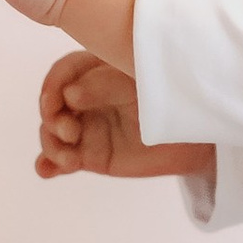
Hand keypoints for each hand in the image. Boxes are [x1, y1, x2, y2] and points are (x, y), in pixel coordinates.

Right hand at [36, 52, 216, 184]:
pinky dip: (50, 165)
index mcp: (95, 71)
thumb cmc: (170, 97)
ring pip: (53, 134)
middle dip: (52, 119)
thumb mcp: (138, 82)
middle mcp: (85, 99)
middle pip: (52, 106)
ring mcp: (86, 127)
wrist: (196, 136)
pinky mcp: (91, 155)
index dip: (52, 87)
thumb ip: (104, 84)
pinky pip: (63, 159)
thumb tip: (69, 95)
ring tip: (70, 159)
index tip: (55, 102)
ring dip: (52, 145)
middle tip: (70, 132)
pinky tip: (46, 171)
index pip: (63, 73)